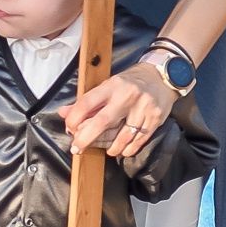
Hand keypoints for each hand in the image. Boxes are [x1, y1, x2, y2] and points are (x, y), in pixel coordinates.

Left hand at [59, 63, 175, 160]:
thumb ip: (86, 102)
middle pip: (102, 122)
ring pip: (122, 136)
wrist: (162, 76)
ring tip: (107, 150)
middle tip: (77, 148)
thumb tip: (63, 113)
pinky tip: (122, 150)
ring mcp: (142, 108)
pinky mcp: (155, 118)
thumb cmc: (130, 83)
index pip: (87, 102)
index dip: (74, 118)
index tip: (69, 129)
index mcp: (112, 86)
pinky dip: (128, 149)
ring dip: (111, 148)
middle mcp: (127, 96)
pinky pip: (138, 140)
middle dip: (86, 138)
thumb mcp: (108, 86)